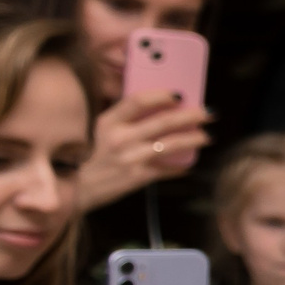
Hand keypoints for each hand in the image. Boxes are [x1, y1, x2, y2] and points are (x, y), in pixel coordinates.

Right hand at [78, 90, 211, 211]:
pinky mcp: (138, 177)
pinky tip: (189, 165)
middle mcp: (119, 138)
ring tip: (207, 136)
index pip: (138, 101)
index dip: (162, 95)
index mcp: (108, 122)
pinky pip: (168, 170)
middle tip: (209, 113)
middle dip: (192, 115)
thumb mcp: (98, 132)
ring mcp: (130, 158)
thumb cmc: (88, 158)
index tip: (179, 94)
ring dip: (194, 139)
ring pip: (171, 144)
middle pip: (163, 121)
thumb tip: (154, 108)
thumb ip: (121, 120)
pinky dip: (181, 167)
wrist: (75, 190)